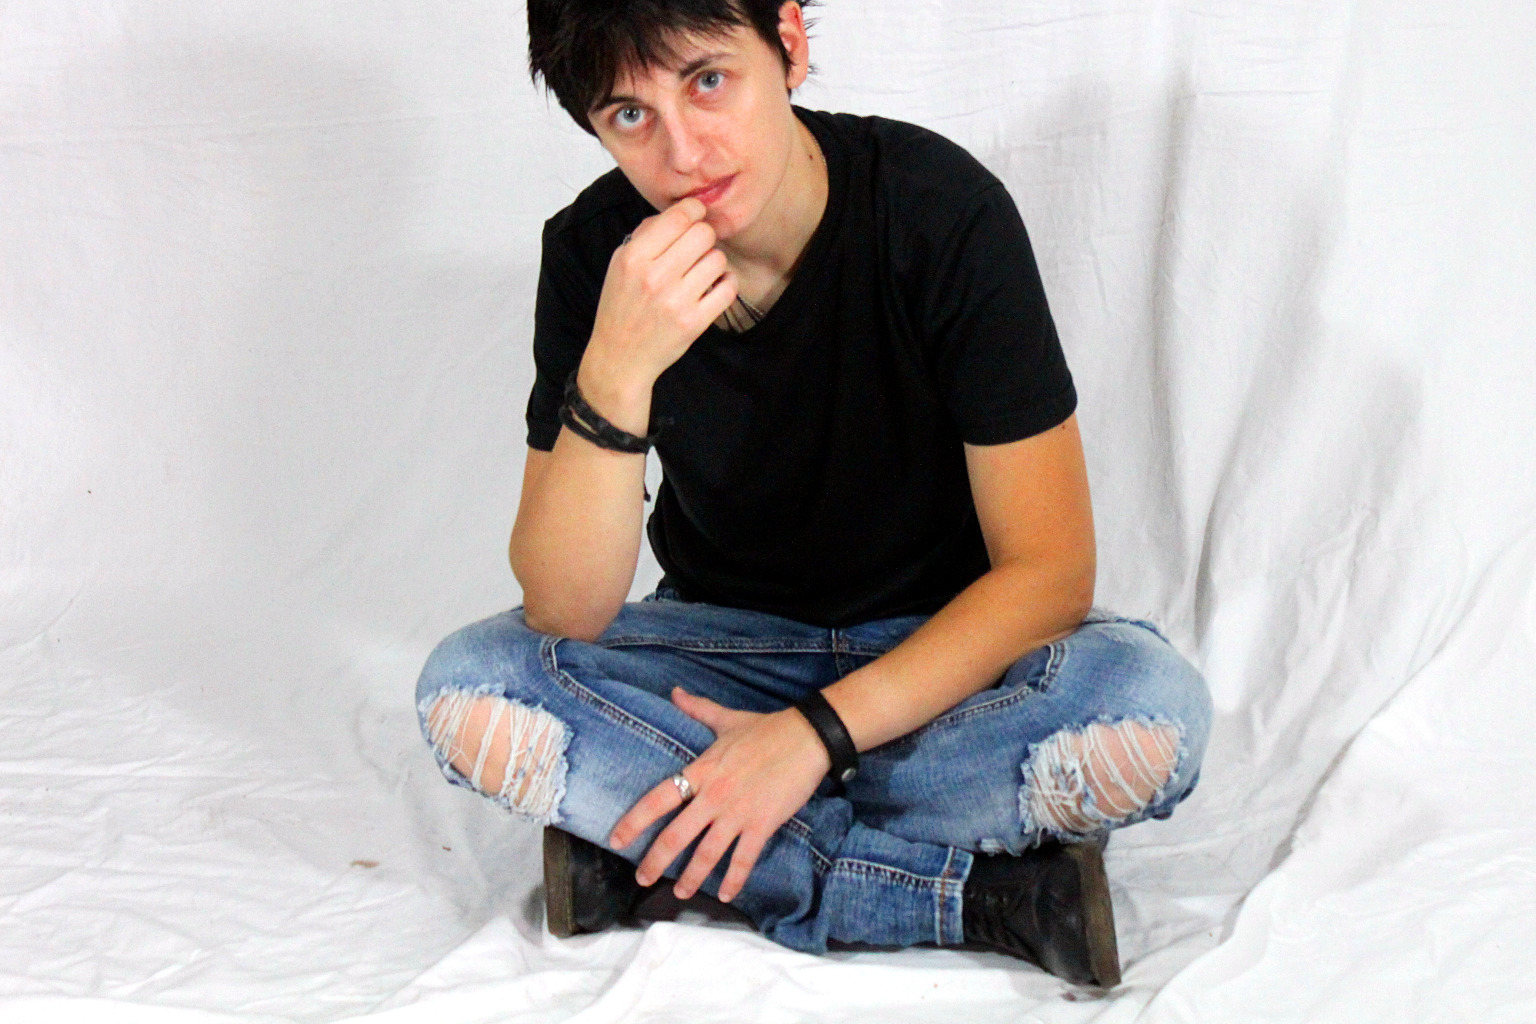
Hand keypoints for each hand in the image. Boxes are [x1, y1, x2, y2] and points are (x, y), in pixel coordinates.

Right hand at [584, 198, 737, 393]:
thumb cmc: (621, 307)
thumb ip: (646, 235)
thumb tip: (680, 213)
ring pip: (718, 259)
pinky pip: (728, 288)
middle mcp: (655, 277)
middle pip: (703, 234)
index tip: (696, 215)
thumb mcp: (620, 265)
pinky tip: (716, 286)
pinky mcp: (695, 322)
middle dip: (704, 236)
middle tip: (697, 248)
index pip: (678, 217)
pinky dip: (727, 283)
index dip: (694, 210)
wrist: (620, 357)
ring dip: (714, 262)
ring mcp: (677, 302)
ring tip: (701, 272)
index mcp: (634, 258)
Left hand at [608, 687, 829, 903]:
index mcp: (701, 771)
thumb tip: (675, 692)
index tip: (616, 839)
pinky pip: (743, 860)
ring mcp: (737, 813)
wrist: (807, 737)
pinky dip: (734, 881)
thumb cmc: (766, 728)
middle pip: (675, 836)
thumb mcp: (726, 719)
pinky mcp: (762, 824)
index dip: (633, 822)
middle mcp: (713, 796)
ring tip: (680, 894)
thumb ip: (697, 709)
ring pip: (706, 854)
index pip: (657, 799)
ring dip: (691, 878)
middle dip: (655, 862)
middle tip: (642, 878)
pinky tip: (725, 895)